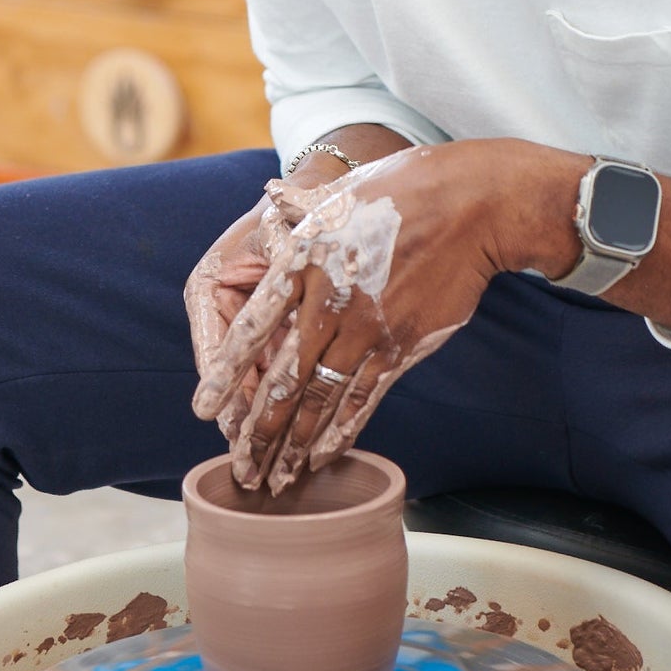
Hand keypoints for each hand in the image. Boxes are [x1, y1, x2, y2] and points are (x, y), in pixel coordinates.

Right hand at [183, 192, 300, 440]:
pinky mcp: (270, 337)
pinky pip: (275, 375)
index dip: (223, 385)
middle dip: (242, 420)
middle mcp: (221, 311)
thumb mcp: (287, 228)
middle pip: (232, 375)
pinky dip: (284, 405)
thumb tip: (283, 267)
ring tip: (267, 466)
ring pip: (254, 382)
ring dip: (262, 424)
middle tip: (248, 463)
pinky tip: (296, 441)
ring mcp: (246, 327)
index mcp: (210, 285)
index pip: (215, 344)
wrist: (322, 199)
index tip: (222, 423)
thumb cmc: (299, 209)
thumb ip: (282, 254)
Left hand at [191, 143, 508, 494]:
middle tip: (241, 470)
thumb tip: (268, 195)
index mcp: (302, 262)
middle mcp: (328, 303)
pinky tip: (320, 455)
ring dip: (294, 445)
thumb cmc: (400, 191)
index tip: (203, 409)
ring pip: (320, 400)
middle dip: (258, 432)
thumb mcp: (337, 194)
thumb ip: (297, 208)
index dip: (225, 371)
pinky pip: (362, 399)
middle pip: (282, 380)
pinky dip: (340, 433)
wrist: (468, 206)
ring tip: (274, 479)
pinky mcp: (400, 346)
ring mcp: (366, 330)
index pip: (251, 327)